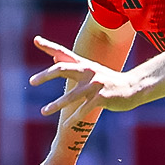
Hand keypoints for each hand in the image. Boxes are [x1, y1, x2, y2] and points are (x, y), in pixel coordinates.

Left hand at [30, 36, 148, 117]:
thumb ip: (73, 64)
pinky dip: (73, 118)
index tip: (35, 40)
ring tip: (43, 111)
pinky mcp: (101, 98)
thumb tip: (54, 56)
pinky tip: (65, 125)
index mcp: (84, 64)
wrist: (133, 88)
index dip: (49, 46)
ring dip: (55, 105)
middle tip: (32, 81)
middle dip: (45, 75)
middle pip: (62, 69)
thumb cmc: (108, 80)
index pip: (63, 52)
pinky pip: (83, 109)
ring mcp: (95, 85)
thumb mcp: (91, 70)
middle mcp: (87, 71)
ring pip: (70, 96)